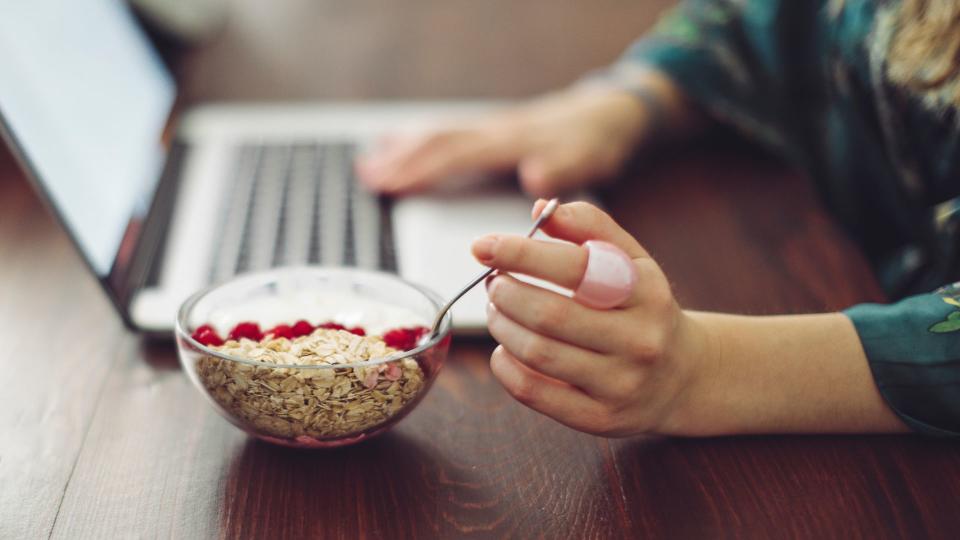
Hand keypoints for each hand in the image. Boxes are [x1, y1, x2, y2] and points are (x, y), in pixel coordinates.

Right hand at [356, 89, 652, 197]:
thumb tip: (535, 180)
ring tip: (370, 164)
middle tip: (366, 178)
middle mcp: (494, 130)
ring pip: (439, 133)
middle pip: (438, 141)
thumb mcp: (590, 157)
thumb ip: (563, 167)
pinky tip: (404, 144)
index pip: (455, 154)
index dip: (420, 170)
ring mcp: (492, 127)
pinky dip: (421, 139)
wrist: (610, 109)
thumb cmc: (598, 139)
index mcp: (511, 141)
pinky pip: (450, 132)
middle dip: (400, 160)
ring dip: (403, 148)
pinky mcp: (495, 129)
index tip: (389, 184)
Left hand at [472, 201, 709, 435]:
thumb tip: (539, 208)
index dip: (521, 254)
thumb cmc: (643, 307)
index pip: (576, 268)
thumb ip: (589, 228)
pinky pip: (535, 393)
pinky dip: (506, 368)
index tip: (483, 246)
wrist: (683, 376)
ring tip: (497, 310)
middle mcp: (639, 339)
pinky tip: (504, 349)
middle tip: (493, 282)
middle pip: (550, 315)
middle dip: (506, 293)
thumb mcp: (632, 261)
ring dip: (501, 327)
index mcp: (646, 292)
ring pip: (539, 353)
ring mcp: (621, 383)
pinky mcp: (600, 418)